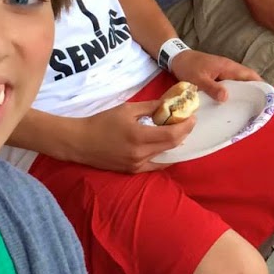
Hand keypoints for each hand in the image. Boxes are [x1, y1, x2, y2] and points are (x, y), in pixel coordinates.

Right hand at [67, 101, 196, 172]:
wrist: (80, 142)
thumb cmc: (102, 122)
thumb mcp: (126, 109)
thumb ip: (150, 107)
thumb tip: (167, 103)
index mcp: (139, 136)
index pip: (172, 134)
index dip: (186, 126)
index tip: (193, 117)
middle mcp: (140, 153)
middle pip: (172, 145)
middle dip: (184, 133)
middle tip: (188, 123)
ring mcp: (137, 164)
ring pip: (165, 155)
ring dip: (175, 144)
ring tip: (179, 132)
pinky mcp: (133, 170)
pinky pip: (155, 165)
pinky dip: (164, 156)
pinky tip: (168, 148)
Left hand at [168, 48, 260, 100]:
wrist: (177, 58)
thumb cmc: (188, 67)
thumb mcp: (198, 79)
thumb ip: (212, 88)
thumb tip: (227, 97)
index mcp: (228, 67)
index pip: (250, 75)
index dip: (261, 84)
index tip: (268, 96)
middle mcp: (229, 68)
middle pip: (248, 79)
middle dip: (256, 90)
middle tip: (260, 106)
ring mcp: (224, 70)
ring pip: (240, 81)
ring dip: (246, 91)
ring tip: (250, 107)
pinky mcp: (219, 74)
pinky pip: (232, 83)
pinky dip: (236, 90)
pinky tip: (233, 102)